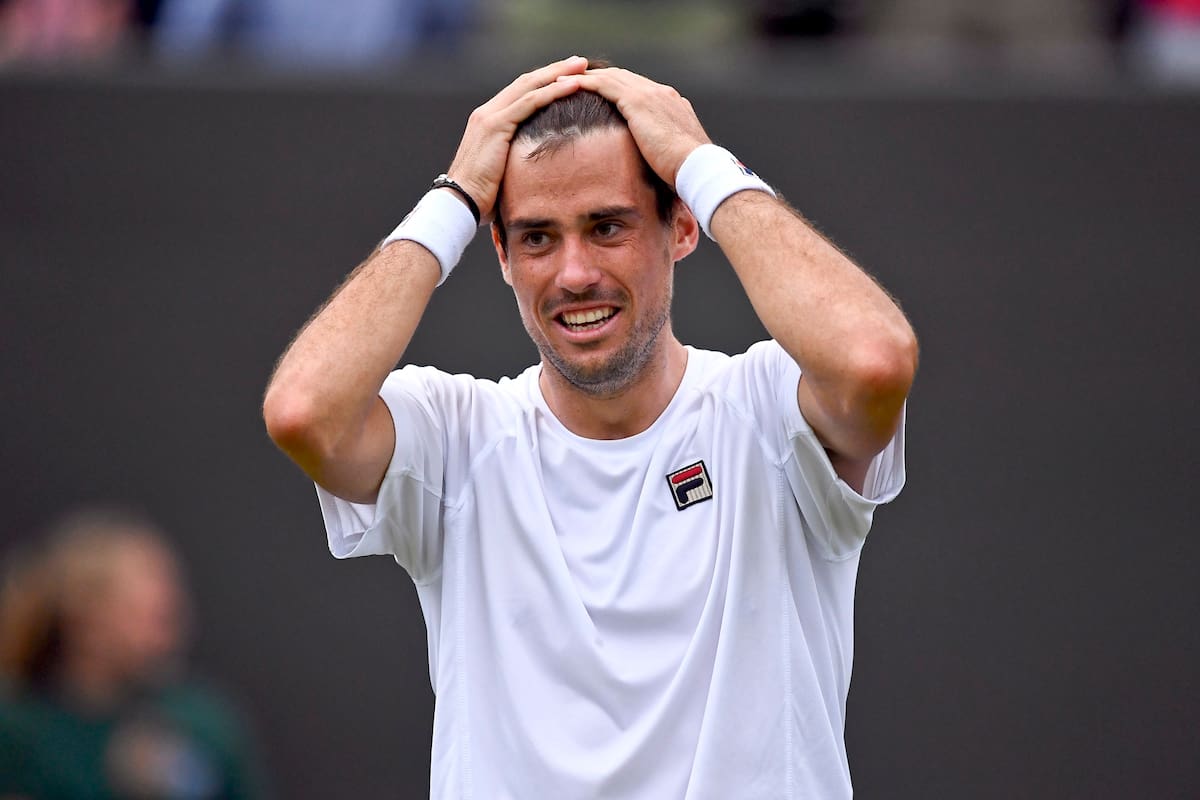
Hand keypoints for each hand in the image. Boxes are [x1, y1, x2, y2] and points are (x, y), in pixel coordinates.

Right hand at [445, 56, 588, 222]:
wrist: (459, 204)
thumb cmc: (481, 199)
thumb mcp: (503, 173)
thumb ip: (517, 161)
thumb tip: (538, 171)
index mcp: (488, 121)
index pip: (521, 93)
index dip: (545, 82)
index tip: (570, 76)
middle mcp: (487, 112)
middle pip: (527, 82)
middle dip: (555, 70)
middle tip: (581, 62)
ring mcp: (490, 116)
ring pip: (530, 86)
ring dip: (559, 74)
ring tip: (583, 67)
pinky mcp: (495, 125)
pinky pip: (530, 102)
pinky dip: (553, 91)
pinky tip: (574, 85)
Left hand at [569, 67, 710, 187]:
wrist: (698, 166)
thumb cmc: (688, 173)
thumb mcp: (673, 159)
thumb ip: (660, 155)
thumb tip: (653, 173)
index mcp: (671, 104)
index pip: (638, 90)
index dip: (616, 90)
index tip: (599, 95)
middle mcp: (661, 93)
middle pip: (622, 78)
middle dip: (598, 79)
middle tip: (574, 81)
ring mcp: (650, 94)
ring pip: (610, 77)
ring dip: (584, 78)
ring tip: (560, 81)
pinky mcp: (638, 101)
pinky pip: (603, 85)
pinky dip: (583, 83)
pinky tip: (563, 86)